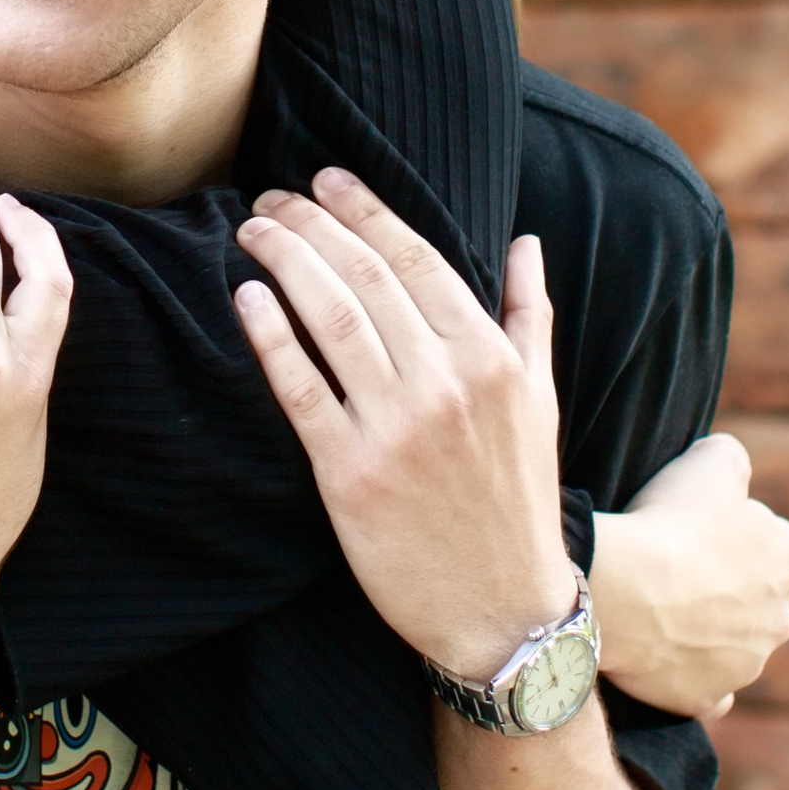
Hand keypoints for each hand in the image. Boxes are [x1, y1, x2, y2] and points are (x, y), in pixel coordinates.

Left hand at [234, 170, 574, 684]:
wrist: (504, 611)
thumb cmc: (517, 501)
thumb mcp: (540, 402)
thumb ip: (529, 316)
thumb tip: (526, 242)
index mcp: (491, 359)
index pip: (418, 259)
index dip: (367, 210)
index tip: (326, 178)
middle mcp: (445, 384)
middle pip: (366, 278)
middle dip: (313, 225)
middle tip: (271, 197)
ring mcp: (396, 429)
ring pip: (331, 320)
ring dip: (287, 262)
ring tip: (254, 229)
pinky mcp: (350, 474)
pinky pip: (302, 390)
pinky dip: (272, 338)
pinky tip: (248, 298)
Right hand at [588, 434, 788, 718]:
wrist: (622, 589)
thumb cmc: (668, 520)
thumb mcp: (710, 460)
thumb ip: (732, 460)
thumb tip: (732, 463)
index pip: (781, 547)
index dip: (740, 537)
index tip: (703, 531)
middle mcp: (780, 620)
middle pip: (757, 601)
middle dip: (727, 590)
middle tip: (674, 569)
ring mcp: (745, 666)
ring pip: (731, 647)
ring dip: (705, 632)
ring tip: (655, 608)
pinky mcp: (705, 699)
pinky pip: (707, 692)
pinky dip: (690, 678)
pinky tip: (663, 656)